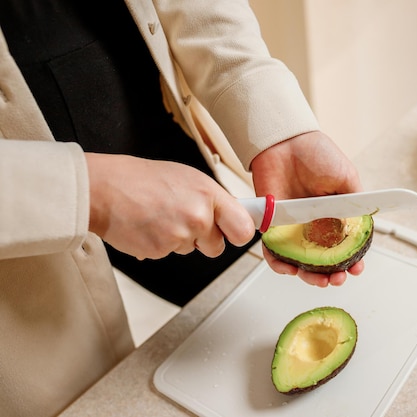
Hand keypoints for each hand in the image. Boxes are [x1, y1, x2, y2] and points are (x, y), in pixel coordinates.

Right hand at [86, 153, 255, 259]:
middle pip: (218, 246)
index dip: (239, 232)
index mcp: (208, 195)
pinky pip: (170, 254)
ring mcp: (179, 235)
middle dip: (207, 240)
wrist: (104, 189)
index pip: (243, 227)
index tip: (236, 232)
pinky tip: (149, 226)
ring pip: (192, 249)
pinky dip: (161, 244)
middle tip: (187, 222)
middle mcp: (198, 216)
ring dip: (180, 239)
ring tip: (161, 217)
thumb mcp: (188, 178)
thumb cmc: (142, 180)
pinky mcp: (161, 250)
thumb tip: (233, 215)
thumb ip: (212, 200)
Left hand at [250, 131, 364, 286]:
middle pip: (323, 261)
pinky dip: (280, 263)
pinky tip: (290, 268)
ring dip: (310, 275)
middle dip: (332, 275)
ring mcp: (293, 227)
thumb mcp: (347, 178)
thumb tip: (360, 229)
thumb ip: (355, 204)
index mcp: (335, 215)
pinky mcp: (272, 225)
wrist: (285, 142)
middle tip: (337, 278)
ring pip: (301, 261)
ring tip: (318, 280)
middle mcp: (315, 225)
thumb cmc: (316, 154)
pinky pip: (274, 251)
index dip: (352, 261)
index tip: (356, 268)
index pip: (345, 246)